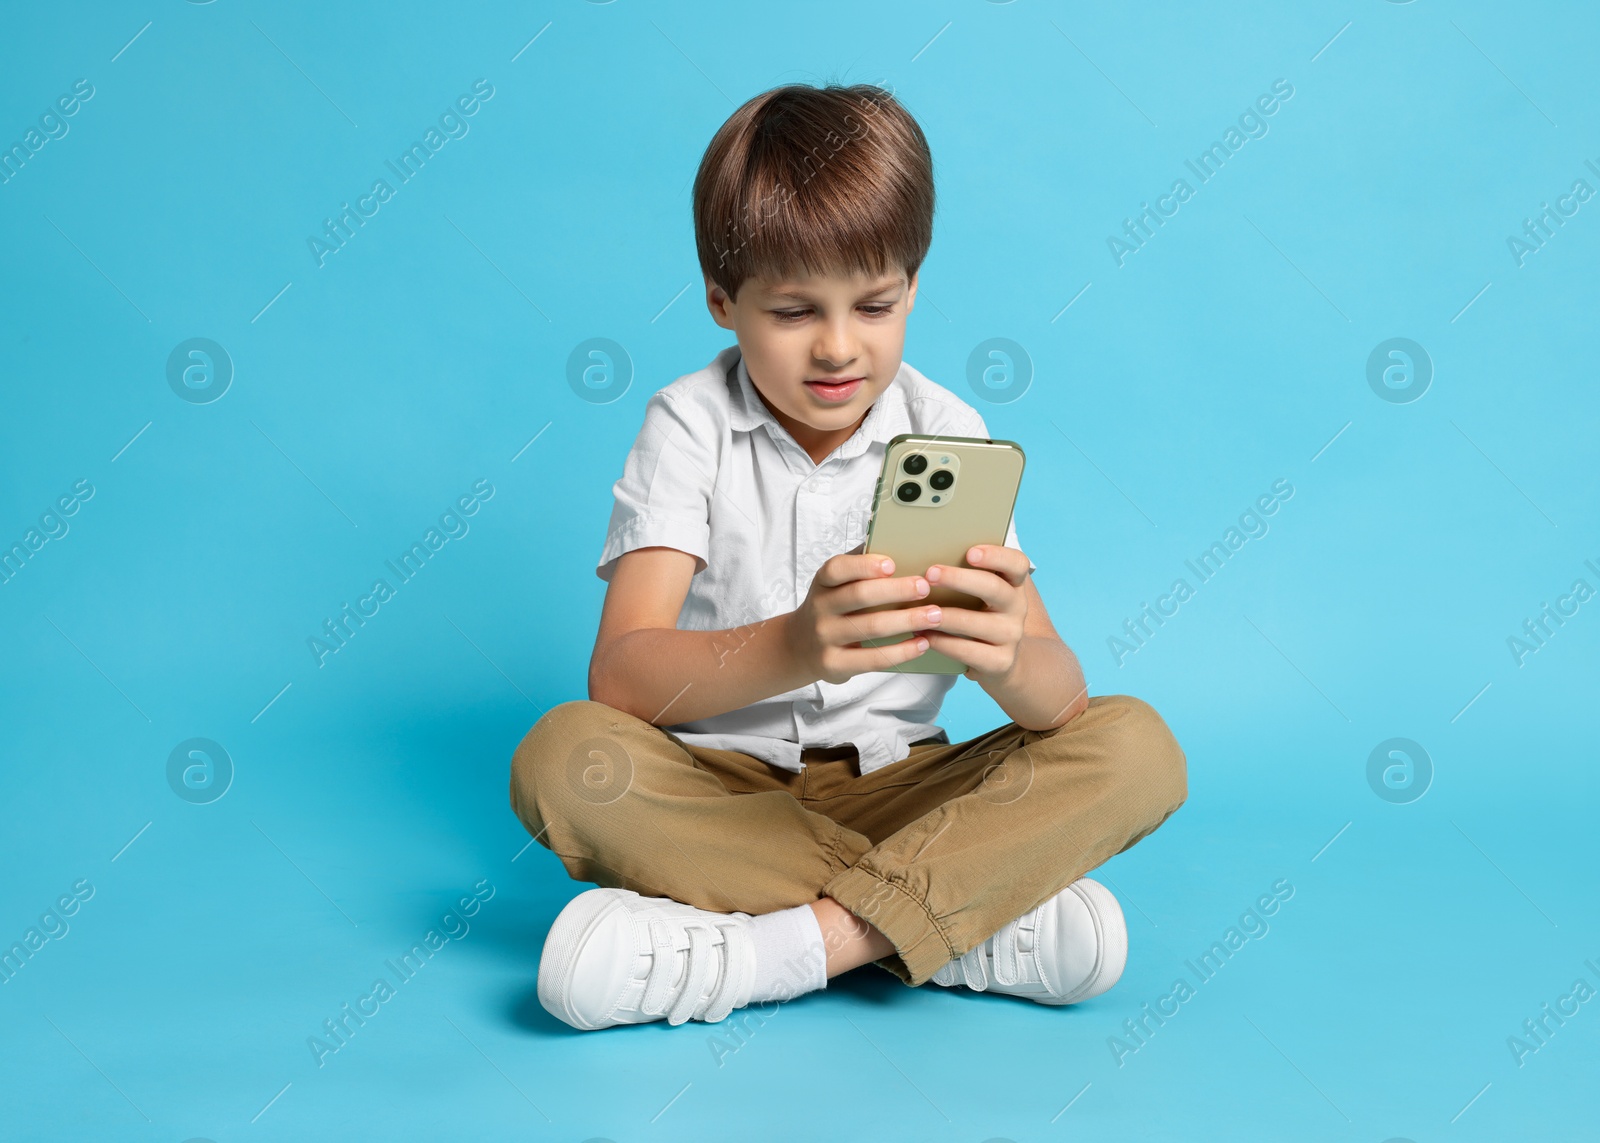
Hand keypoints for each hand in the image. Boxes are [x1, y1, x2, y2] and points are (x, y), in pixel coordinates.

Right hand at [785, 553, 939, 683]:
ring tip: (935, 615)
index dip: (863, 566)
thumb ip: (860, 563)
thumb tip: (895, 538)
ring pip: (871, 628)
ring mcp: (825, 637)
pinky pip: (872, 659)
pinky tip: (922, 643)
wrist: (800, 646)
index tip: (892, 564)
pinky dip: (901, 651)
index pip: (837, 569)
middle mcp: (820, 608)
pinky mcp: (834, 664)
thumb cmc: (832, 606)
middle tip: (925, 587)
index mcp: (823, 582)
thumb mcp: (836, 583)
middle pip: (859, 596)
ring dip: (907, 620)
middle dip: (896, 591)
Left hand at [916, 544, 1030, 682]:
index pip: (1017, 563)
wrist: (1002, 661)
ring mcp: (1011, 635)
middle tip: (930, 574)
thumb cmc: (980, 617)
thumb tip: (924, 557)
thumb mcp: (982, 595)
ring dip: (945, 616)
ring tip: (920, 611)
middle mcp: (1017, 607)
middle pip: (994, 588)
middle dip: (959, 579)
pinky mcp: (1000, 661)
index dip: (996, 555)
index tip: (970, 552)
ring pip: (976, 623)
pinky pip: (968, 651)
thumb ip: (966, 575)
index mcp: (1014, 584)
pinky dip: (942, 642)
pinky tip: (924, 635)